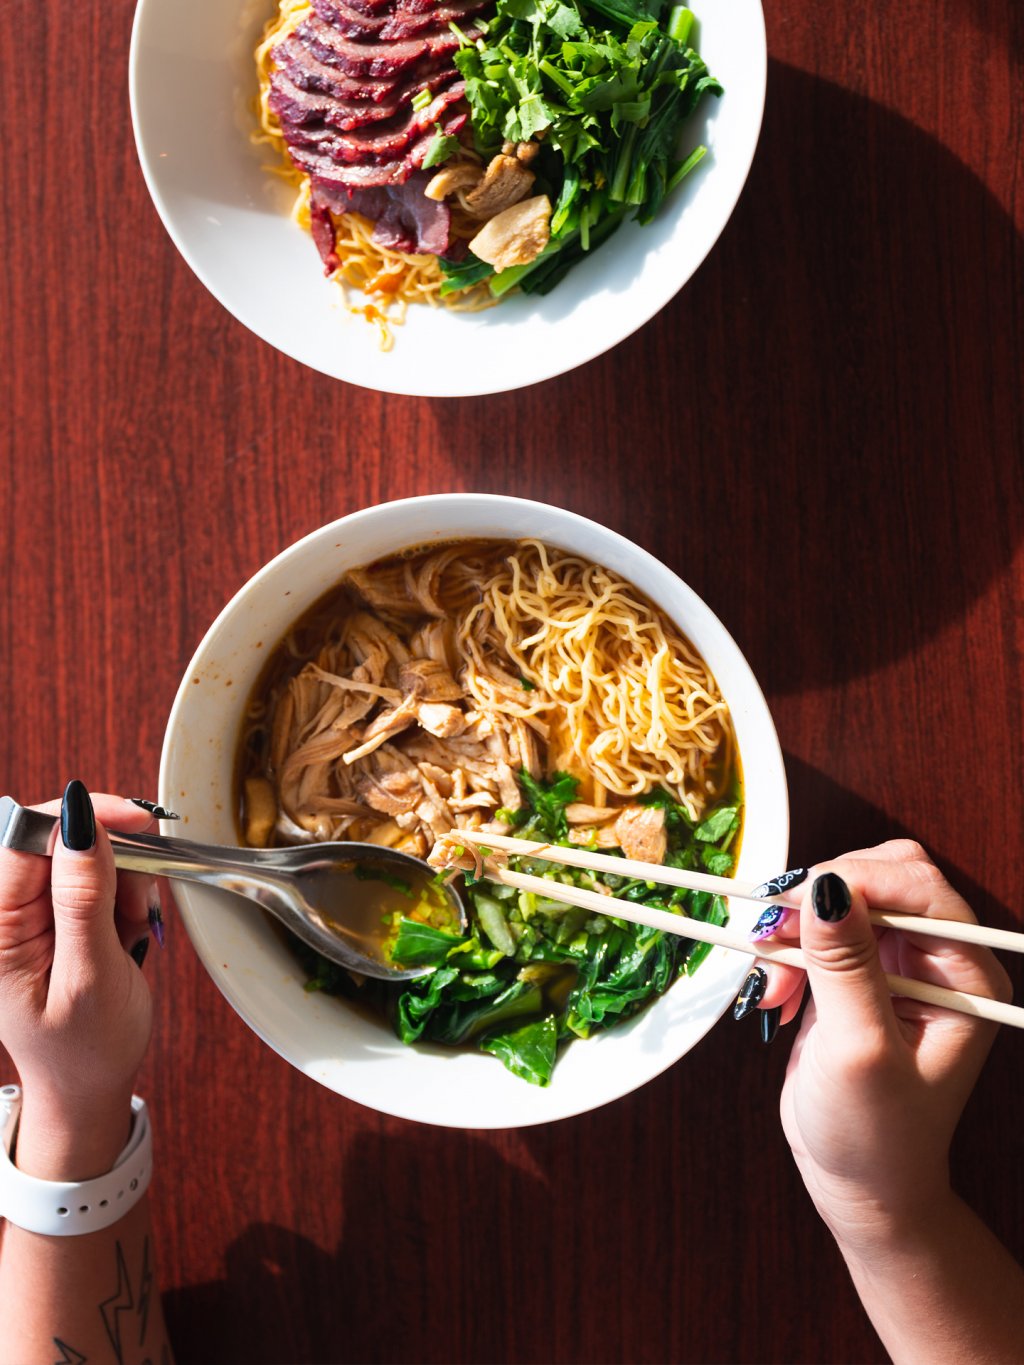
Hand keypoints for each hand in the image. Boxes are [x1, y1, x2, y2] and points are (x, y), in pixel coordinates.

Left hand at [0, 784, 162, 1178]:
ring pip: (83, 853)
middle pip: (57, 838)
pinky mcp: (54, 915)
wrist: (89, 1086)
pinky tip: (128, 928)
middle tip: (140, 898)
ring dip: (122, 879)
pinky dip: (123, 893)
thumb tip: (79, 822)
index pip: (26, 838)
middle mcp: (6, 914)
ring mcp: (29, 914)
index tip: (136, 823)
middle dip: (110, 856)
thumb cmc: (85, 1048)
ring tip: (133, 926)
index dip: (81, 819)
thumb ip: (84, 897)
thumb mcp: (91, 976)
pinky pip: (94, 876)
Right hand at [760, 840, 1011, 1257]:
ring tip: (771, 978)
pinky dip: (786, 948)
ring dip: (796, 926)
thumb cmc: (876, 1134)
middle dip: (821, 897)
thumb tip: (826, 887)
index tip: (799, 898)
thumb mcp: (859, 1050)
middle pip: (881, 878)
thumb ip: (844, 965)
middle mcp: (937, 961)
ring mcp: (894, 964)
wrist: (857, 1182)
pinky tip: (773, 992)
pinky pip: (816, 929)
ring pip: (841, 896)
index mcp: (965, 977)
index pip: (921, 890)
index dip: (860, 880)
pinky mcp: (854, 973)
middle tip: (774, 931)